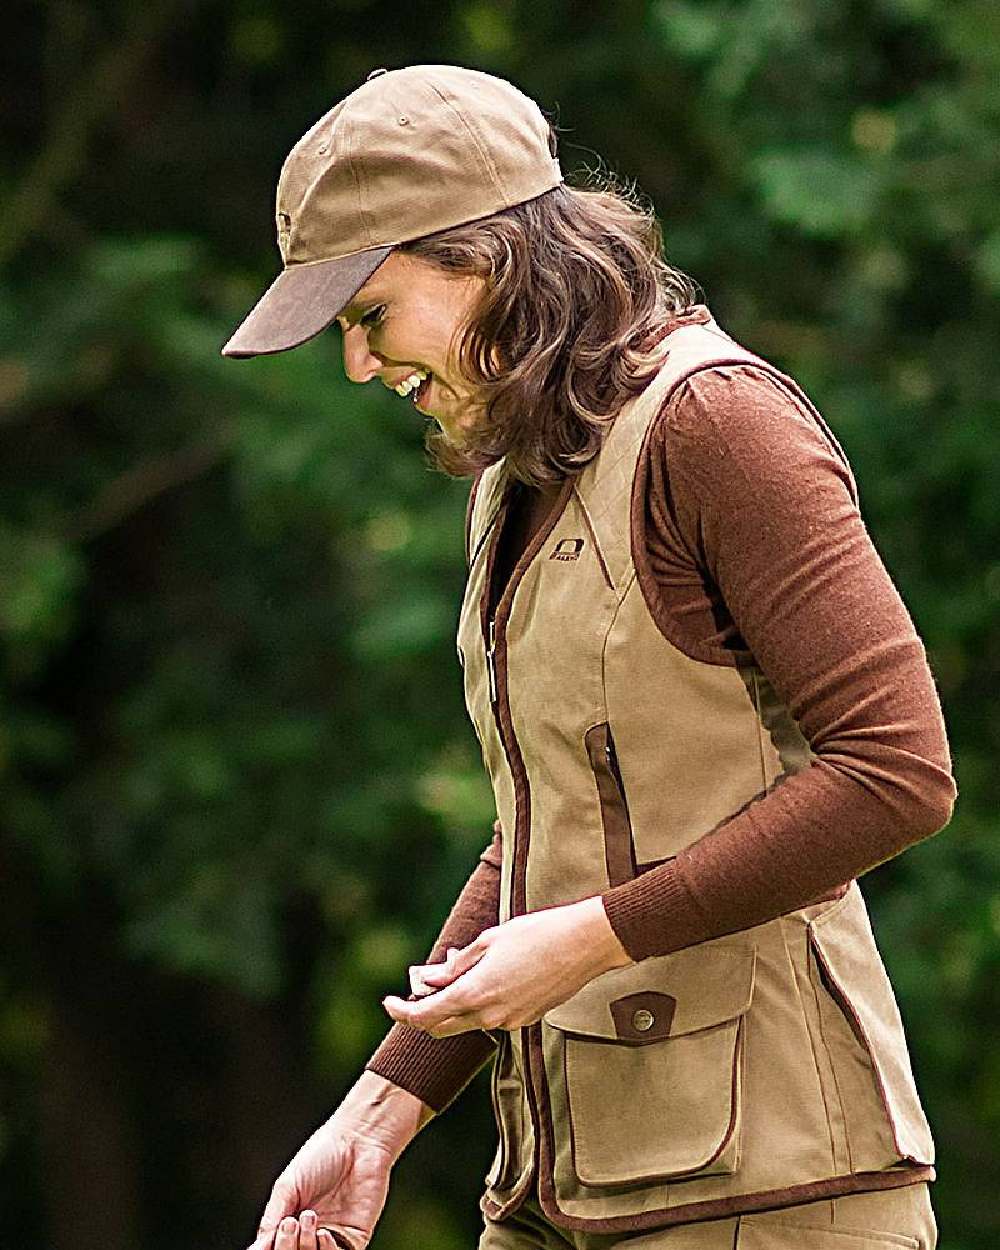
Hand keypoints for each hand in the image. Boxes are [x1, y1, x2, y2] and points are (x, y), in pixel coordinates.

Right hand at [246, 1074, 431, 1249]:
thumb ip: (271, 1218)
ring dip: (305, 1248)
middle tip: (289, 1224)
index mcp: (292, 1221)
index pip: (276, 1247)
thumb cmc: (322, 1154)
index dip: (270, 1248)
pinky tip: (323, 1232)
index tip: (263, 1243)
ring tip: (308, 1217)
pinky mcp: (355, 1238)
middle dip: (286, 1248)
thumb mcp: (287, 1185)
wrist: (358, 1140)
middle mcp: (311, 1233)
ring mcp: (333, 1237)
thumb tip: (256, 1247)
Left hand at [382, 896, 631, 1037]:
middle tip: (420, 983)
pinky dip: (478, 1001)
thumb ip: (455, 966)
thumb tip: (427, 978)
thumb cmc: (536, 934)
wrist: (584, 944)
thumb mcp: (488, 942)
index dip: (401, 1012)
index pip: (425, 1016)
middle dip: (424, 1009)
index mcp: (475, 994)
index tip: (389, 1002)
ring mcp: (509, 1022)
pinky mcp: (525, 1020)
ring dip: (454, 1000)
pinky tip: (485, 974)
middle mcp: (489, 1016)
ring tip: (459, 963)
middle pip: (441, 1027)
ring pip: (466, 1020)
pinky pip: (490, 1017)